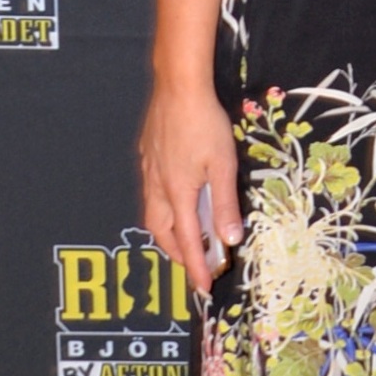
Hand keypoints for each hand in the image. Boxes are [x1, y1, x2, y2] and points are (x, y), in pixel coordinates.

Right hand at [140, 77, 241, 295]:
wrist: (177, 86)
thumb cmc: (204, 123)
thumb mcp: (223, 165)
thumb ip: (225, 204)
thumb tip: (229, 239)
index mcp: (178, 193)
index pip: (187, 242)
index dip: (195, 268)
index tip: (202, 288)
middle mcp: (158, 187)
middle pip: (162, 233)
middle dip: (177, 254)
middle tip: (195, 264)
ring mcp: (149, 171)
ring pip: (153, 215)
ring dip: (168, 233)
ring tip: (186, 238)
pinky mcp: (146, 156)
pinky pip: (151, 194)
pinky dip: (162, 210)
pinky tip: (175, 201)